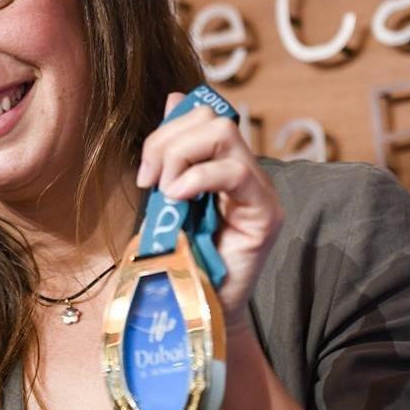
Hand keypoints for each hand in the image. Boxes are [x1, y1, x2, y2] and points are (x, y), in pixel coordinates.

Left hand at [135, 92, 283, 330]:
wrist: (196, 312)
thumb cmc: (179, 261)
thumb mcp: (164, 199)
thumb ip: (171, 153)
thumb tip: (173, 97)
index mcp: (220, 165)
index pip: (201, 115)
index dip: (166, 131)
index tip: (144, 174)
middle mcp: (245, 172)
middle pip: (212, 117)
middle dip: (168, 141)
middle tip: (151, 183)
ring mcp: (259, 191)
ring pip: (224, 134)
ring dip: (181, 157)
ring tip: (167, 195)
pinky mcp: (265, 214)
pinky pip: (235, 172)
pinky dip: (198, 178)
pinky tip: (179, 199)